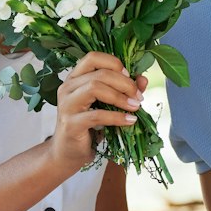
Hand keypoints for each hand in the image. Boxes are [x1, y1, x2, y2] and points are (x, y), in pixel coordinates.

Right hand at [49, 52, 145, 171]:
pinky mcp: (71, 124)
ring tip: (135, 107)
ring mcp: (67, 105)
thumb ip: (123, 90)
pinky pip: (97, 115)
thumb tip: (143, 80)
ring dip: (120, 97)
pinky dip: (117, 117)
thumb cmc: (88, 127)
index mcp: (75, 78)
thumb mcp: (107, 105)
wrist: (68, 153)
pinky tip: (130, 121)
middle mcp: (67, 87)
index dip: (114, 63)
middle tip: (138, 96)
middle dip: (124, 83)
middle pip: (99, 73)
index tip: (129, 76)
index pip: (93, 57)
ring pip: (94, 87)